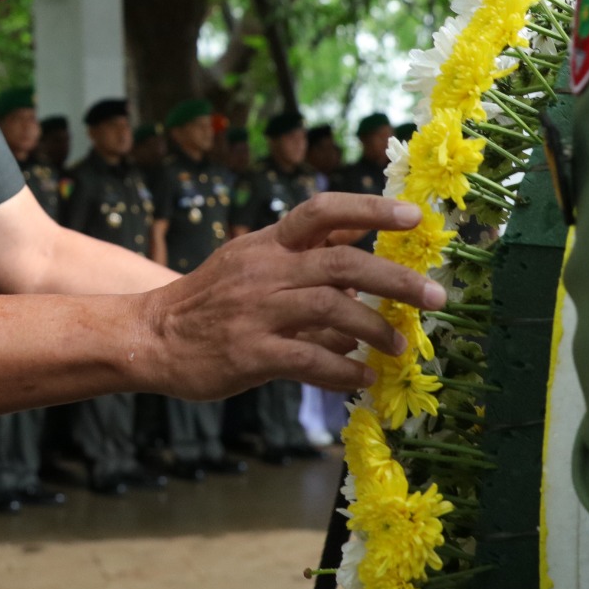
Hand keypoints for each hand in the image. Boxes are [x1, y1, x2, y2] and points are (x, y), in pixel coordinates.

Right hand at [141, 193, 443, 401]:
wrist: (152, 336)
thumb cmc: (211, 302)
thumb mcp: (253, 262)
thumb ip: (306, 254)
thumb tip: (365, 241)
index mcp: (268, 243)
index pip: (322, 211)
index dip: (371, 209)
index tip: (415, 218)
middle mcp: (265, 270)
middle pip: (342, 262)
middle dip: (396, 279)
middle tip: (436, 297)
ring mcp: (257, 312)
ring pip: (332, 309)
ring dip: (376, 329)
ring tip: (400, 347)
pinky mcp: (250, 353)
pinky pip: (310, 359)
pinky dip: (344, 370)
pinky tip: (362, 379)